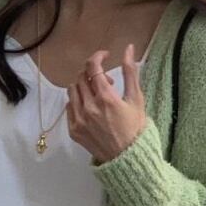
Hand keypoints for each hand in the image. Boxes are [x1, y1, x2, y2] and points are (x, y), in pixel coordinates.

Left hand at [66, 44, 146, 164]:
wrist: (126, 158)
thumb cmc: (135, 128)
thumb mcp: (136, 98)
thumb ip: (130, 72)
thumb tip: (128, 48)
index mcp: (105, 98)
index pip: (93, 67)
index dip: (98, 57)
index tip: (104, 56)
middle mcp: (89, 108)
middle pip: (81, 78)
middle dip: (92, 73)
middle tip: (106, 81)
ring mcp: (79, 120)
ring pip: (72, 91)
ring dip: (83, 85)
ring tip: (96, 93)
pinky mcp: (73, 130)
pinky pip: (69, 108)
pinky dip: (77, 101)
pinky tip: (89, 106)